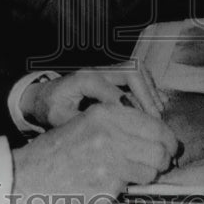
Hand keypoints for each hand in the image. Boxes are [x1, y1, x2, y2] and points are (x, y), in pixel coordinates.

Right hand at [12, 103, 177, 203]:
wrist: (29, 176)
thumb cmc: (58, 150)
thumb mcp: (87, 122)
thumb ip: (120, 124)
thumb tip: (158, 135)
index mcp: (106, 114)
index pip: (155, 125)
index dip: (167, 139)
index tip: (169, 147)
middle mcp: (110, 135)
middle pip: (159, 150)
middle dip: (162, 160)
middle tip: (158, 164)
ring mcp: (109, 163)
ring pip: (150, 171)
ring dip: (145, 175)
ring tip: (127, 174)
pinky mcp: (106, 188)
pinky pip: (130, 189)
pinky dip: (123, 189)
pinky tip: (105, 184)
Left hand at [21, 67, 164, 128]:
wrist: (45, 95)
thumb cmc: (51, 108)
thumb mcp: (58, 119)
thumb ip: (79, 124)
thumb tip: (103, 134)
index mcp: (83, 79)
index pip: (110, 89)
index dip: (126, 106)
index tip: (137, 126)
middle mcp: (98, 69)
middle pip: (130, 70)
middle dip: (146, 94)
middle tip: (156, 118)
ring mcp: (107, 69)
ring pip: (137, 70)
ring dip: (150, 90)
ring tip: (158, 114)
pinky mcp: (114, 74)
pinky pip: (138, 74)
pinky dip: (149, 88)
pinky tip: (157, 106)